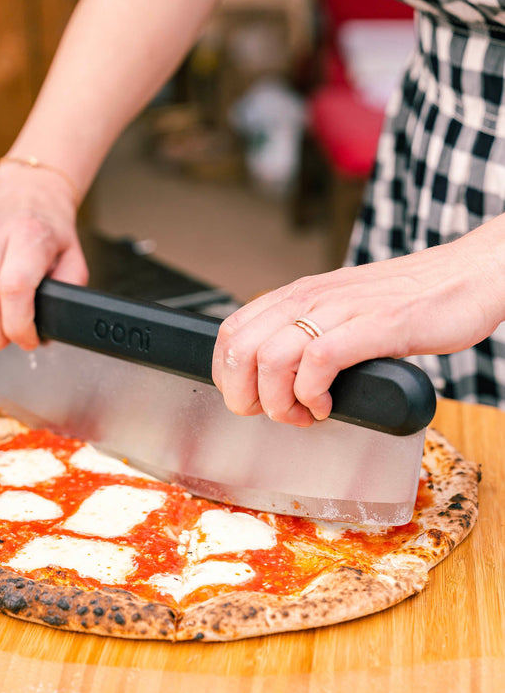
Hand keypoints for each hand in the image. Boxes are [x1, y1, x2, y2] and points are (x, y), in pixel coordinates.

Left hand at [211, 232, 504, 426]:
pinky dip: (313, 394)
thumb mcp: (337, 313)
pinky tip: (328, 404)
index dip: (226, 375)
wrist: (465, 278)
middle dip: (245, 396)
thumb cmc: (402, 302)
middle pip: (241, 350)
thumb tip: (272, 376)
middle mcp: (311, 298)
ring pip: (273, 359)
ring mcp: (341, 310)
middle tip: (271, 413)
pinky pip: (319, 361)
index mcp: (297, 296)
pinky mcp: (376, 326)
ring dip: (280, 402)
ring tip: (305, 413)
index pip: (230, 332)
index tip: (248, 399)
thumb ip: (304, 335)